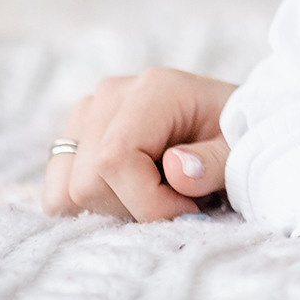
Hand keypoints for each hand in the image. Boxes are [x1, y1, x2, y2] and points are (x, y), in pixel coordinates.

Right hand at [42, 67, 236, 220]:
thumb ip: (213, 162)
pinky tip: (130, 190)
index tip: (187, 210)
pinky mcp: (76, 134)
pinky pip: (58, 190)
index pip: (115, 159)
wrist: (227, 119)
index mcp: (155, 89)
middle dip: (135, 207)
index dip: (147, 201)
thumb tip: (175, 169)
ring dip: (113, 207)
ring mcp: (88, 112)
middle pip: (87, 182)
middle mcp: (112, 94)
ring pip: (67, 191)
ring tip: (154, 191)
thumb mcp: (241, 149)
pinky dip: (93, 204)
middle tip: (177, 200)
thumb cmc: (236, 134)